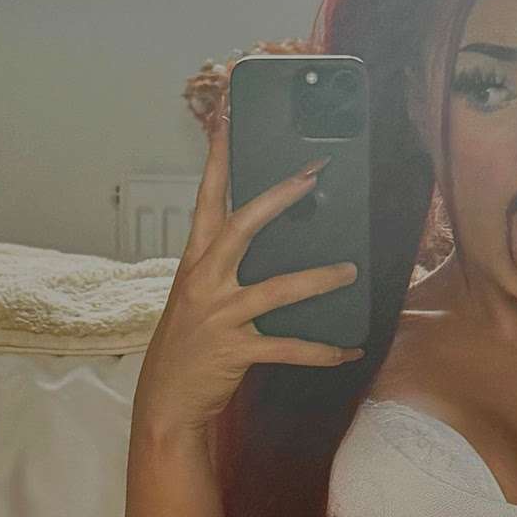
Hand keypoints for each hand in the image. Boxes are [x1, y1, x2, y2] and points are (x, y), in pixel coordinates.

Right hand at [133, 105, 363, 440]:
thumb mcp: (196, 294)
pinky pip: (288, 348)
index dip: (218, 157)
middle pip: (242, 226)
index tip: (228, 117)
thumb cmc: (188, 343)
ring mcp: (220, 315)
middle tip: (312, 174)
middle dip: (278, 197)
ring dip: (318, 278)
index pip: (207, 198)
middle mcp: (205, 281)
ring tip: (350, 270)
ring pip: (276, 288)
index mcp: (195, 261)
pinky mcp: (236, 350)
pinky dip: (323, 351)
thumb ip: (224, 265)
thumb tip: (269, 237)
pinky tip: (349, 349)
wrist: (166, 400)